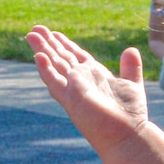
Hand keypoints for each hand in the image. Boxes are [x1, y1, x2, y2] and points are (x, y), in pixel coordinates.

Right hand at [27, 27, 152, 156]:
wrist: (128, 135)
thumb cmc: (130, 114)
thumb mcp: (132, 84)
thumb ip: (130, 68)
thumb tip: (131, 49)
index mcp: (94, 75)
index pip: (75, 55)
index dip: (64, 43)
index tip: (54, 32)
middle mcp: (81, 80)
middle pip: (61, 57)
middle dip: (49, 43)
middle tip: (35, 28)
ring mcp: (73, 89)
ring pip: (54, 65)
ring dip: (43, 50)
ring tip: (31, 35)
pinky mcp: (70, 98)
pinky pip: (54, 81)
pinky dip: (46, 69)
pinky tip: (39, 56)